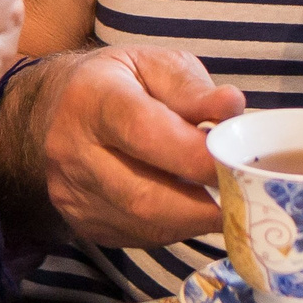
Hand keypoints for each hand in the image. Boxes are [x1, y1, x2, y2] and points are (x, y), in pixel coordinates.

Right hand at [30, 46, 242, 246]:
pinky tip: (187, 205)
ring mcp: (72, 194)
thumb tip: (232, 107)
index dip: (197, 156)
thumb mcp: (156, 66)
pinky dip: (175, 226)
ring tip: (221, 199)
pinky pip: (140, 237)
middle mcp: (71, 150)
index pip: (145, 132)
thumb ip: (194, 89)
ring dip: (194, 219)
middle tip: (244, 196)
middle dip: (204, 203)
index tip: (238, 164)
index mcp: (91, 99)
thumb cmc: (120, 83)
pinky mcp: (81, 223)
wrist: (58, 109)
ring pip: (146, 224)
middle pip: (145, 195)